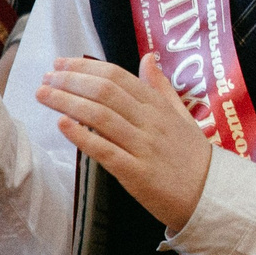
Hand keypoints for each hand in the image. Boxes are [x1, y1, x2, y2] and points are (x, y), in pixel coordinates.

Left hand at [34, 54, 216, 232]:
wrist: (212, 196)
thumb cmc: (193, 157)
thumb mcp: (182, 116)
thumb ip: (162, 87)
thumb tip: (148, 58)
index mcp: (159, 106)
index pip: (118, 77)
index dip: (86, 67)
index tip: (61, 64)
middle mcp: (151, 122)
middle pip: (105, 92)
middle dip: (70, 81)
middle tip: (46, 78)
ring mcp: (143, 147)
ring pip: (100, 117)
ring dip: (67, 102)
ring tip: (43, 95)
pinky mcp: (136, 173)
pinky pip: (105, 150)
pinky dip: (82, 136)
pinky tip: (62, 125)